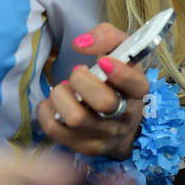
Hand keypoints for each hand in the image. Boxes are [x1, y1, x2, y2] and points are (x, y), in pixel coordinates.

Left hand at [36, 23, 149, 160]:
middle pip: (104, 103)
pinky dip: (47, 110)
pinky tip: (55, 103)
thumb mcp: (121, 53)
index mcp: (138, 92)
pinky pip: (54, 128)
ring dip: (62, 95)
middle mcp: (124, 118)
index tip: (103, 62)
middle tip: (78, 72)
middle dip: (82, 81)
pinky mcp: (82, 147)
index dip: (120, 73)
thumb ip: (107, 37)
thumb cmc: (116, 81)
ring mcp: (103, 137)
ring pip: (76, 118)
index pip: (135, 85)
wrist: (120, 126)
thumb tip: (80, 44)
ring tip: (65, 89)